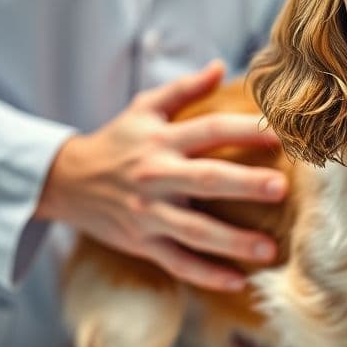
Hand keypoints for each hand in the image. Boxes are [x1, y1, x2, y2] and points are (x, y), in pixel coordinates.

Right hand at [36, 61, 286, 290]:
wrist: (65, 181)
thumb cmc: (117, 141)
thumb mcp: (144, 108)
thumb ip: (184, 89)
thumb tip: (220, 66)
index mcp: (161, 141)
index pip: (209, 130)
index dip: (244, 130)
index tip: (280, 135)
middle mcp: (156, 177)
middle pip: (206, 179)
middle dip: (244, 184)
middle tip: (281, 188)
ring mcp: (148, 214)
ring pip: (195, 231)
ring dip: (233, 241)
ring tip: (269, 250)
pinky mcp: (142, 244)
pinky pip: (178, 263)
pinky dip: (206, 274)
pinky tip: (239, 280)